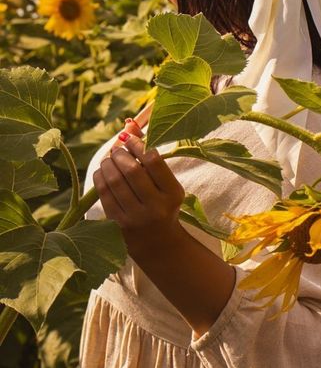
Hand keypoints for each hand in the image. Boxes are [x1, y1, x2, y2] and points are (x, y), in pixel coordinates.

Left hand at [93, 132, 184, 257]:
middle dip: (120, 153)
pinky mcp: (118, 225)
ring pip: (115, 181)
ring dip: (108, 163)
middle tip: (116, 148)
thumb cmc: (163, 205)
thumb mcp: (166, 184)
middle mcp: (155, 207)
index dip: (137, 145)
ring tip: (109, 159)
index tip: (129, 138)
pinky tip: (102, 171)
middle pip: (132, 170)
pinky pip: (103, 194)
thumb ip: (150, 156)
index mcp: (172, 194)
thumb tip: (129, 123)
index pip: (153, 161)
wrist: (159, 244)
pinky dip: (100, 177)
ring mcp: (135, 218)